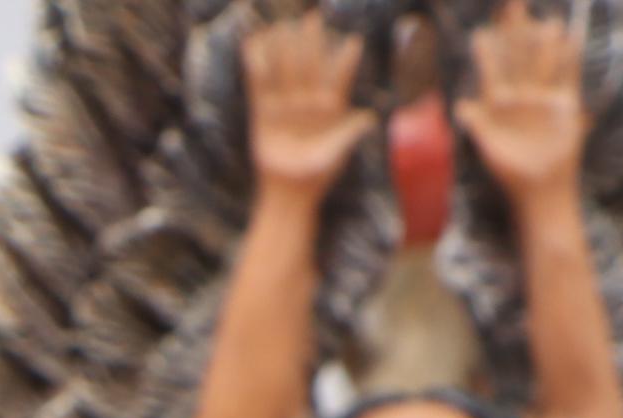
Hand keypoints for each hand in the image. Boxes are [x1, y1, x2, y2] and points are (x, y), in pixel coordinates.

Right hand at [244, 11, 372, 199]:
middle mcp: (308, 101)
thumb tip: (369, 119)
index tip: (354, 42)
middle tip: (313, 19)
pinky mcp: (263, 113)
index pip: (339, 77)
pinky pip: (258, 85)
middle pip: (310, 66)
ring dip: (284, 49)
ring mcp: (285, 105)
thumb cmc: (316, 177)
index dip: (345, 60)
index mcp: (330, 107)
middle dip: (312, 43)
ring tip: (283, 26)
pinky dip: (255, 65)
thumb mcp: (335, 155)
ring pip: (285, 70)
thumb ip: (349, 135)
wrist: (288, 194)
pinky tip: (253, 45)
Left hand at [457, 0, 588, 204]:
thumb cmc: (510, 174)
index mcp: (499, 106)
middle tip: (512, 3)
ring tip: (544, 19)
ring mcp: (543, 98)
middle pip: (519, 56)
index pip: (493, 71)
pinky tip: (570, 38)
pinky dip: (569, 57)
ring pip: (544, 61)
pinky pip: (568, 75)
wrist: (540, 189)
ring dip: (544, 40)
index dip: (488, 52)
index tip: (480, 32)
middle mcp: (521, 96)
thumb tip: (460, 106)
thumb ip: (477, 126)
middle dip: (516, 31)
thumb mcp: (489, 149)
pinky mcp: (565, 104)